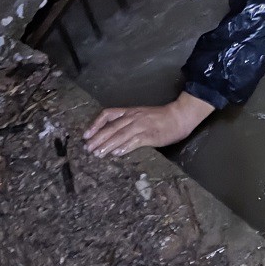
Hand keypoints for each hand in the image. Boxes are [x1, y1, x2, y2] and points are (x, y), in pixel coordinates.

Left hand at [83, 92, 213, 157]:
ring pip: (120, 135)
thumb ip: (127, 123)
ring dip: (107, 145)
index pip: (108, 114)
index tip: (86, 135)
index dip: (95, 124)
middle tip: (88, 149)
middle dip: (97, 138)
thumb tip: (112, 136)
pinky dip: (124, 147)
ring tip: (98, 154)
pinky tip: (117, 154)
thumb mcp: (141, 116)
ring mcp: (141, 126)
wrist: (178, 116)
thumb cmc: (160, 118)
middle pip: (111, 127)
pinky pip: (134, 141)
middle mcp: (133, 117)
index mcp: (130, 111)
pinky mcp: (149, 135)